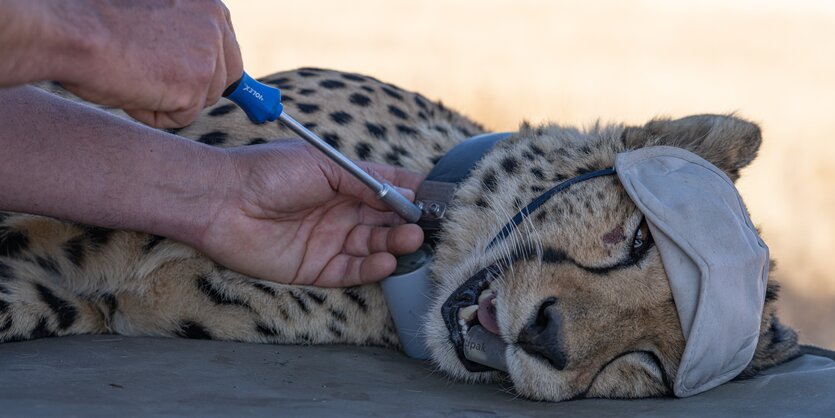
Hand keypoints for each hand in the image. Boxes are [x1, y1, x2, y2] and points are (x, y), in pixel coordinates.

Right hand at [55, 0, 242, 127]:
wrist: (72, 31)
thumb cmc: (97, 22)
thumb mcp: (155, 19)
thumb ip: (184, 36)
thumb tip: (201, 68)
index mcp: (206, 3)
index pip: (226, 50)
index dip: (207, 69)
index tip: (199, 79)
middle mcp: (215, 23)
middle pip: (225, 79)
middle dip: (195, 90)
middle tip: (158, 84)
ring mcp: (209, 54)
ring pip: (202, 100)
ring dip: (168, 99)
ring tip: (133, 75)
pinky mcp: (197, 84)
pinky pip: (182, 117)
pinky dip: (154, 113)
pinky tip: (132, 90)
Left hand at [199, 140, 424, 286]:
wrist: (221, 201)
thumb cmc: (268, 172)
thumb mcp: (324, 164)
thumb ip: (366, 180)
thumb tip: (405, 191)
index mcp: (345, 183)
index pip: (388, 190)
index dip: (411, 196)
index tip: (436, 202)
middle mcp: (341, 212)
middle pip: (385, 222)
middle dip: (407, 224)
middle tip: (424, 227)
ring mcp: (329, 242)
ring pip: (373, 248)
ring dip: (394, 245)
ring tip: (411, 241)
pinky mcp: (315, 269)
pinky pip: (351, 273)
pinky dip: (371, 269)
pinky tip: (386, 261)